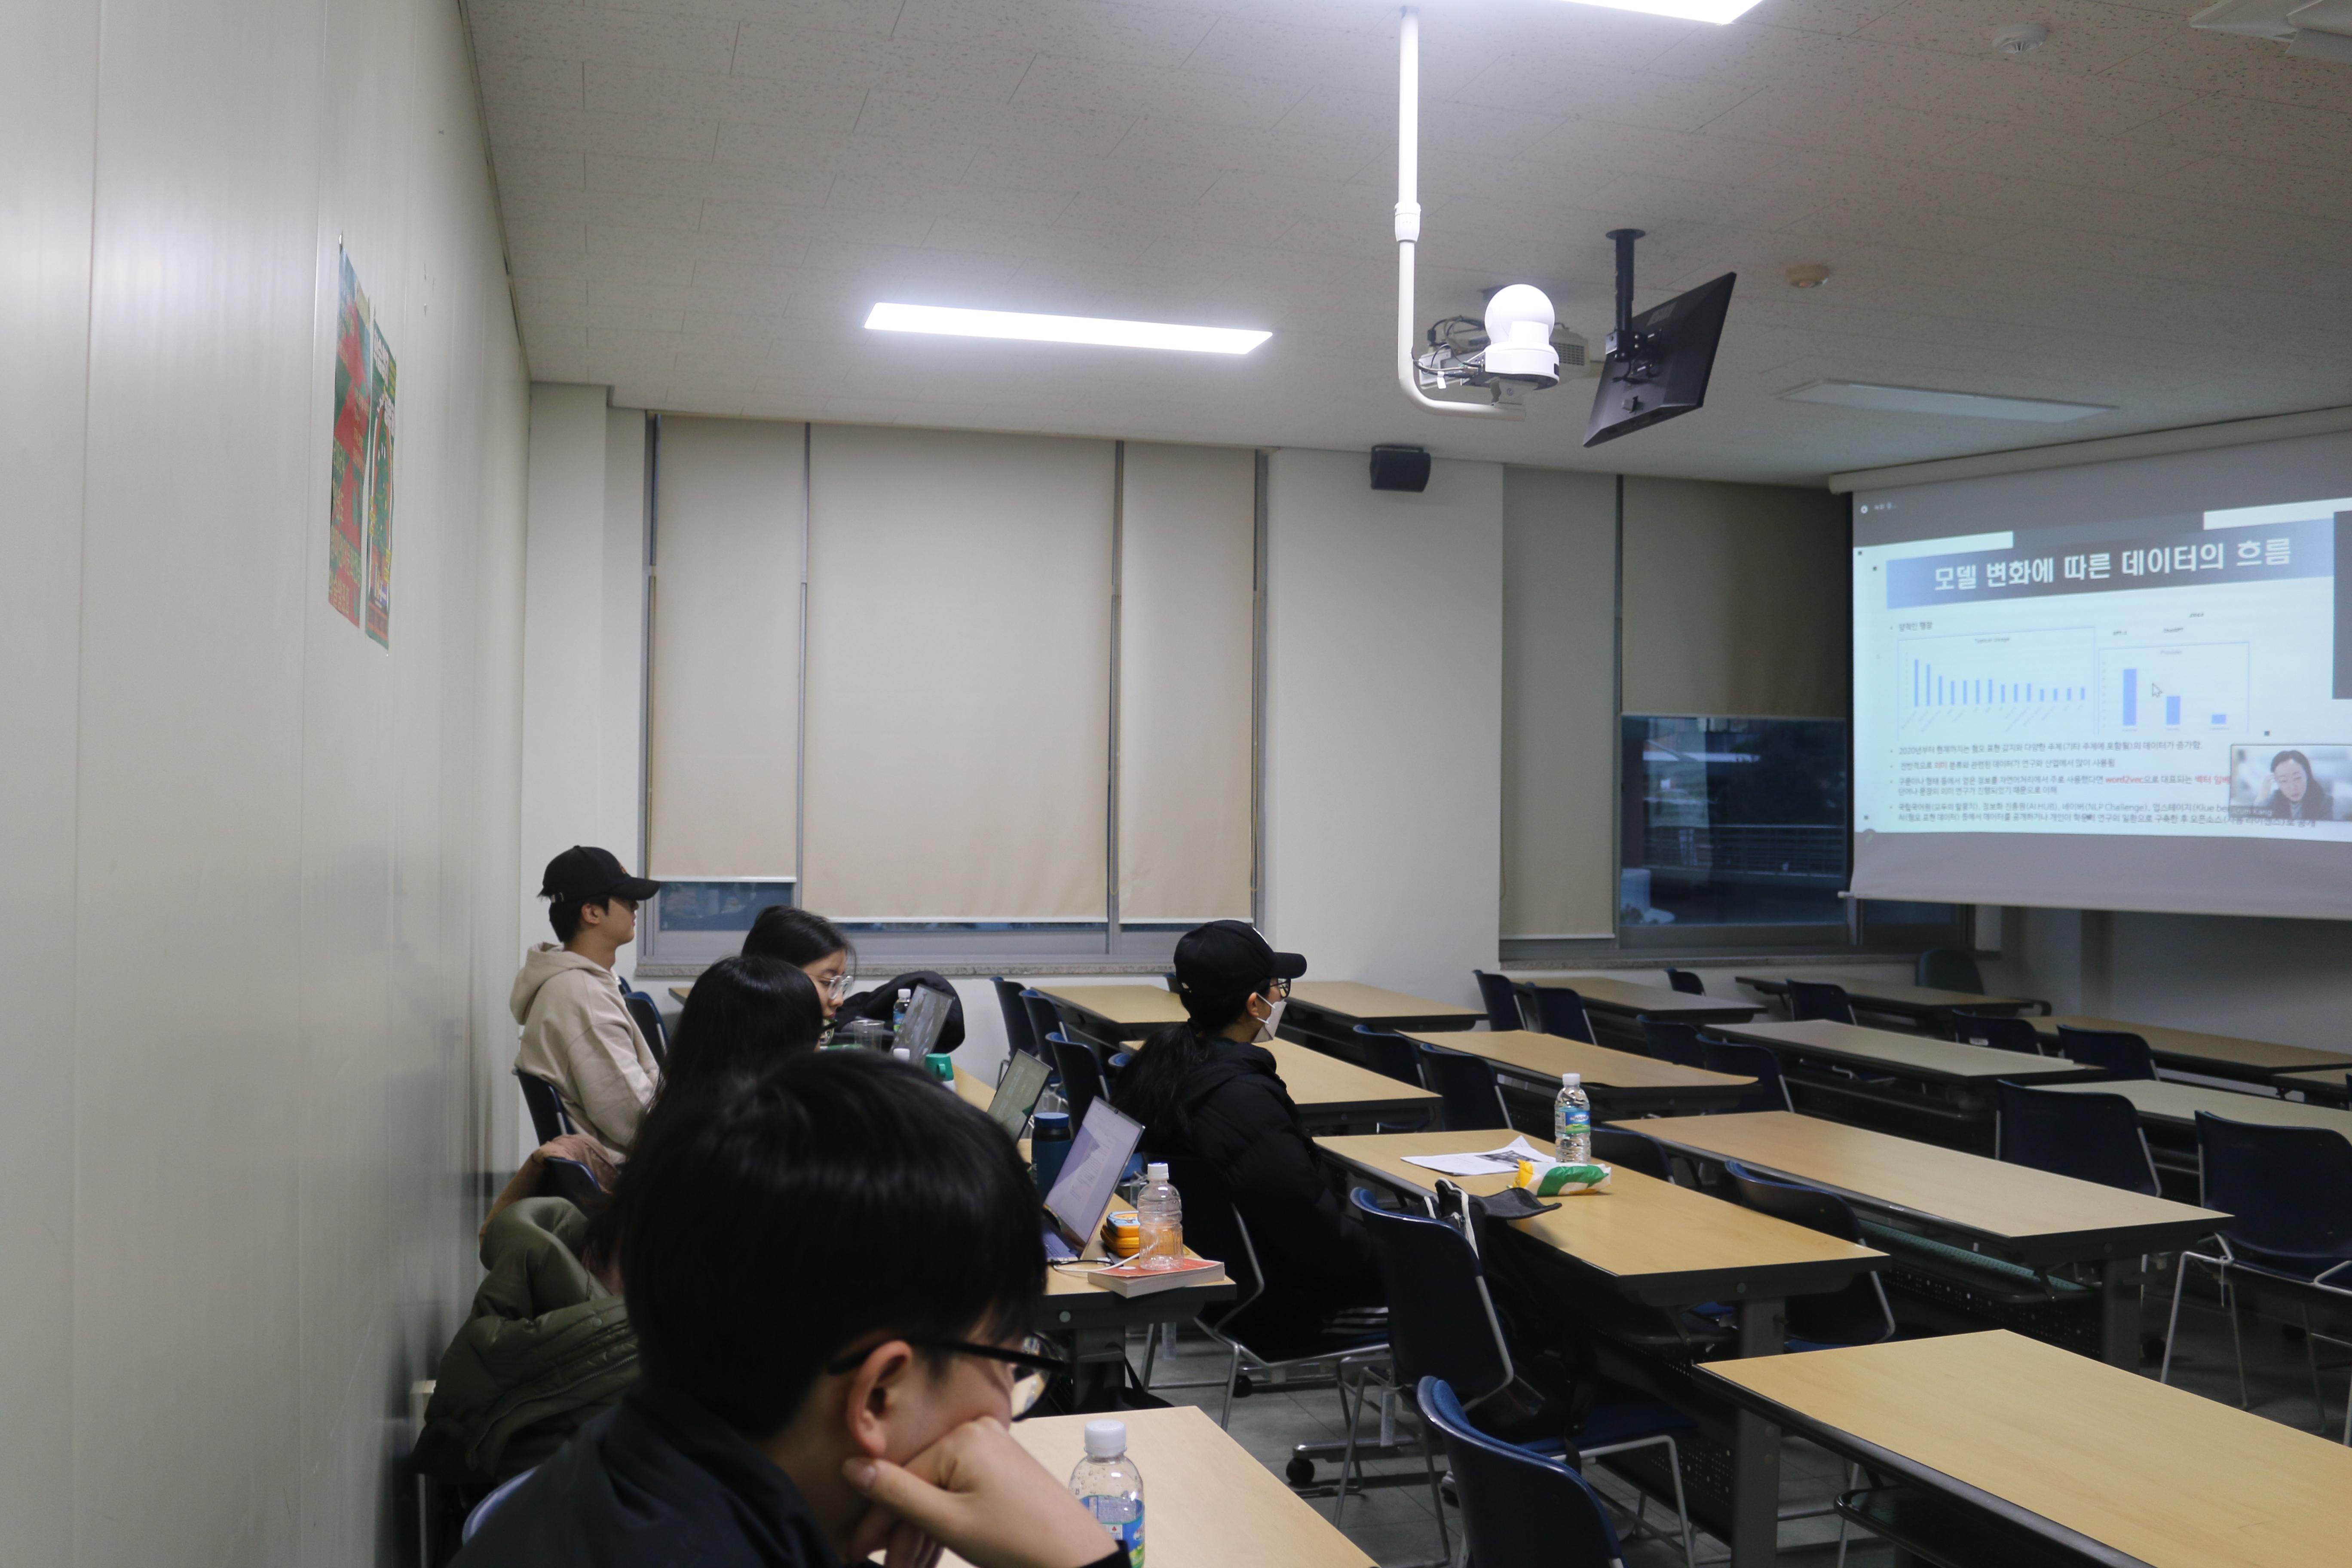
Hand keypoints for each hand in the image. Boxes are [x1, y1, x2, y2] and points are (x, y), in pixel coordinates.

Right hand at [844, 1418, 1118, 1567]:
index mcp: (962, 1438)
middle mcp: (976, 1434)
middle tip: (888, 1566)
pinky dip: (946, 1522)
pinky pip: (960, 1492)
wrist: (1074, 1556)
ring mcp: (992, 1450)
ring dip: (921, 1533)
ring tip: (909, 1567)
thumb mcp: (947, 1521)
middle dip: (901, 1532)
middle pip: (921, 1485)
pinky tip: (929, 1552)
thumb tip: (852, 1467)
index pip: (902, 1478)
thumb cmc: (1015, 1540)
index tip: (857, 1550)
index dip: (877, 1519)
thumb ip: (897, 1494)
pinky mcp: (1002, 1468)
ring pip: (940, 1492)